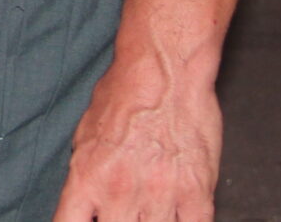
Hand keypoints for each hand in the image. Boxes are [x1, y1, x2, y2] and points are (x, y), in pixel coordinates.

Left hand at [50, 53, 221, 220]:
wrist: (163, 72)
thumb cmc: (124, 95)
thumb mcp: (85, 135)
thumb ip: (85, 174)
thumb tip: (84, 203)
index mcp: (86, 177)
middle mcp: (119, 191)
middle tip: (125, 214)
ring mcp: (159, 195)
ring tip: (148, 212)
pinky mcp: (196, 193)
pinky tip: (177, 216)